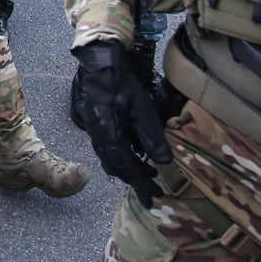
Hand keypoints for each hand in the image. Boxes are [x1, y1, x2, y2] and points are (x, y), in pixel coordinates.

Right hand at [73, 41, 172, 206]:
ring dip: (130, 170)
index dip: (141, 184)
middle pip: (117, 168)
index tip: (153, 197)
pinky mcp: (98, 126)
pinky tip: (136, 156)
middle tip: (154, 191)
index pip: (127, 167)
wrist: (101, 64)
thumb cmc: (121, 82)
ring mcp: (96, 132)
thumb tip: (165, 162)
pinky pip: (110, 151)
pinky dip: (123, 159)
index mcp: (108, 135)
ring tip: (149, 176)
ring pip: (112, 161)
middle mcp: (99, 138)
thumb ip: (152, 136)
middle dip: (136, 181)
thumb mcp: (142, 108)